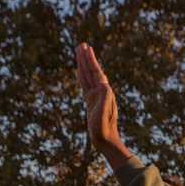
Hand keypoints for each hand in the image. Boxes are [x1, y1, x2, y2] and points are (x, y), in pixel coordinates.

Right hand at [75, 43, 129, 167]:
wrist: (105, 141)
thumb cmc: (104, 129)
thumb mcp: (104, 113)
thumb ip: (105, 97)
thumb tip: (104, 81)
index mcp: (104, 92)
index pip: (96, 72)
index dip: (90, 60)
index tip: (87, 47)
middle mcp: (101, 92)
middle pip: (91, 71)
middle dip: (86, 58)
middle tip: (82, 44)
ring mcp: (96, 96)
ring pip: (88, 76)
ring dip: (84, 64)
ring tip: (79, 52)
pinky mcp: (91, 102)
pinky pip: (85, 85)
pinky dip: (81, 76)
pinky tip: (79, 70)